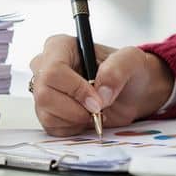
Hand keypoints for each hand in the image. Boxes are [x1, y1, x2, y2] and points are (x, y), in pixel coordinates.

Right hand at [29, 35, 174, 136]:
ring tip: (95, 111)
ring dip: (76, 119)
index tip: (98, 101)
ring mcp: (43, 91)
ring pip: (46, 114)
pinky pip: (51, 127)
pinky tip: (86, 118)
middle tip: (98, 110)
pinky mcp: (46, 112)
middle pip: (44, 95)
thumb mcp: (131, 60)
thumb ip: (117, 69)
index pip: (53, 71)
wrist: (133, 92)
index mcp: (61, 46)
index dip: (75, 90)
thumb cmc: (129, 70)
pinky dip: (73, 128)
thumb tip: (101, 92)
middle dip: (75, 109)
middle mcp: (46, 67)